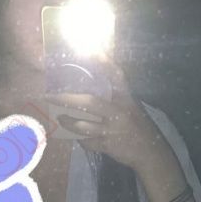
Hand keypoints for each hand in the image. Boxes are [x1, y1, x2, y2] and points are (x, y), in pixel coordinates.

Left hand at [45, 63, 163, 168]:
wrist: (150, 153)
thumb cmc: (139, 126)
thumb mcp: (131, 106)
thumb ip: (116, 94)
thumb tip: (95, 82)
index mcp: (126, 98)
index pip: (115, 74)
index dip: (103, 60)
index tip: (89, 48)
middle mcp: (119, 112)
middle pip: (89, 102)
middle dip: (67, 99)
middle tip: (50, 96)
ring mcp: (112, 130)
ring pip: (83, 126)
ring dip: (68, 123)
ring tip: (59, 118)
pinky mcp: (108, 146)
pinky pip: (88, 142)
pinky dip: (80, 139)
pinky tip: (76, 136)